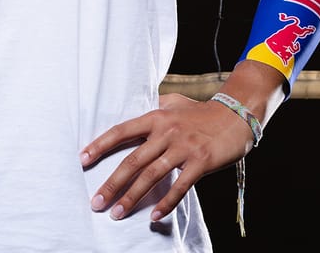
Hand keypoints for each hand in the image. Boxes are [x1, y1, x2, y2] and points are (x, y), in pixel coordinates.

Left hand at [78, 92, 252, 222]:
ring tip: (116, 213)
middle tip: (96, 202)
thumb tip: (132, 109)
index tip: (82, 159)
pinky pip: (180, 187)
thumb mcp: (173, 103)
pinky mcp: (201, 162)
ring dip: (131, 197)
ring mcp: (183, 148)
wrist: (237, 114)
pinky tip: (153, 215)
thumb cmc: (201, 111)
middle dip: (111, 183)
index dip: (100, 145)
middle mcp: (166, 132)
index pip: (121, 131)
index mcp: (156, 116)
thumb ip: (153, 108)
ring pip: (151, 176)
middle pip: (132, 161)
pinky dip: (166, 203)